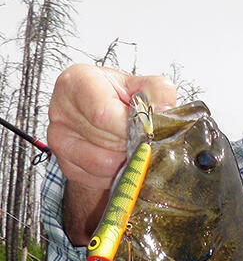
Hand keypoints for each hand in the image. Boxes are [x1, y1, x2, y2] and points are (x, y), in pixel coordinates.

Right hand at [48, 64, 176, 244]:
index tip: (146, 130)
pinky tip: (119, 157)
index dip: (130, 128)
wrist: (101, 114)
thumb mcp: (142, 85)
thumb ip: (158, 91)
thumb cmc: (119, 97)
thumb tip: (165, 110)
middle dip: (132, 144)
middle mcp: (61, 110)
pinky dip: (116, 173)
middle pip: (106, 141)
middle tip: (141, 138)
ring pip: (103, 164)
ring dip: (126, 160)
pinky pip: (98, 178)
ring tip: (131, 146)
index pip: (102, 114)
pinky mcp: (65, 164)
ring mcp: (58, 140)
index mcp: (76, 82)